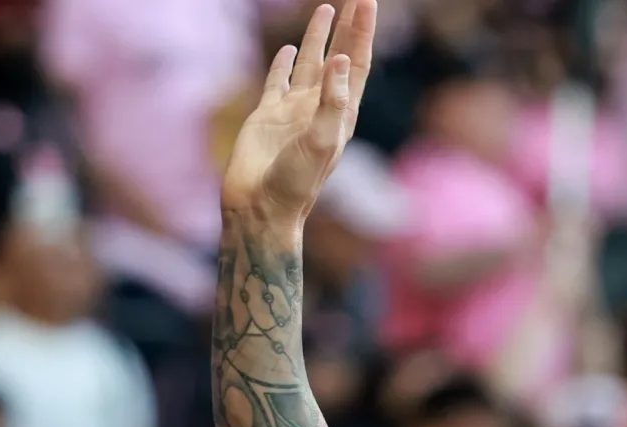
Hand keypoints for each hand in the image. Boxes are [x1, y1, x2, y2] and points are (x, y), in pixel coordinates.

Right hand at [220, 0, 377, 223]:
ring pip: (308, 63)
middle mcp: (319, 107)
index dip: (362, 32)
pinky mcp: (266, 114)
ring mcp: (293, 109)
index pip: (357, 63)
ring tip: (325, 9)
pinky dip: (283, 63)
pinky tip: (288, 50)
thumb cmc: (296, 182)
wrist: (261, 206)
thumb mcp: (322, 141)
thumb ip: (331, 100)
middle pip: (338, 56)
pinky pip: (277, 80)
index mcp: (340, 113)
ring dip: (318, 37)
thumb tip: (341, 60)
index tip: (366, 0)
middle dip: (347, 26)